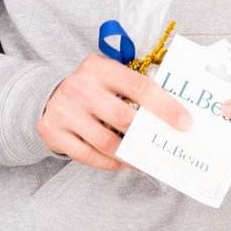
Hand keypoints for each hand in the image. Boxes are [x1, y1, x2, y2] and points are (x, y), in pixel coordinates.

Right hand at [37, 54, 189, 170]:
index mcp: (98, 67)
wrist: (47, 96)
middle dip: (150, 135)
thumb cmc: (91, 89)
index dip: (165, 106)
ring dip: (131, 155)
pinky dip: (110, 163)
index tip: (184, 122)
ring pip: (106, 142)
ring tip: (146, 159)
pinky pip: (88, 156)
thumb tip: (176, 113)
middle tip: (166, 146)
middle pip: (123, 117)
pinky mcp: (52, 131)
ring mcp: (63, 110)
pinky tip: (123, 162)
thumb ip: (135, 87)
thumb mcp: (109, 76)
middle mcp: (78, 86)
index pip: (139, 86)